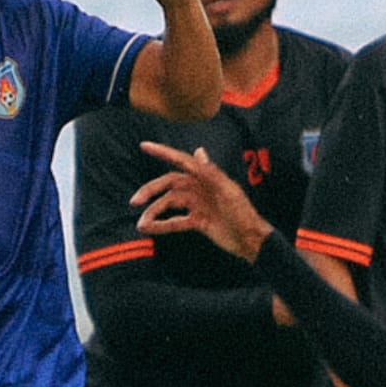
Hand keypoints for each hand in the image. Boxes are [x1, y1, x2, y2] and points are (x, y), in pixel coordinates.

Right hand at [134, 142, 271, 260]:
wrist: (250, 241)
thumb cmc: (243, 214)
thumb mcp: (228, 192)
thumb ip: (212, 173)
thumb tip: (198, 152)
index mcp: (206, 177)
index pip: (181, 161)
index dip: (163, 152)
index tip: (144, 146)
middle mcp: (199, 188)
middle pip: (169, 185)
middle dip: (151, 191)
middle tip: (135, 201)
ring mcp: (197, 204)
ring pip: (169, 204)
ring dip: (154, 212)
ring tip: (141, 224)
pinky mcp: (198, 221)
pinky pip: (175, 221)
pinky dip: (162, 225)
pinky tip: (150, 229)